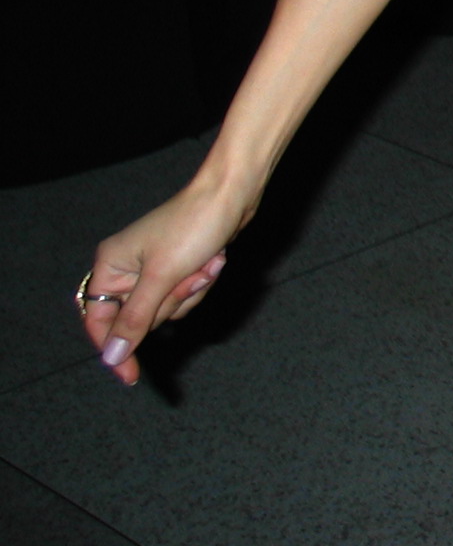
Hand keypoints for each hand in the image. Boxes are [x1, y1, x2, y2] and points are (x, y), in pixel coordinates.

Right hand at [83, 182, 250, 385]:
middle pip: (140, 318)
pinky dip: (202, 283)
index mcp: (110, 266)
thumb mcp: (162, 278)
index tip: (131, 376)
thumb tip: (111, 356)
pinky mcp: (178, 267)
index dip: (114, 348)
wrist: (232, 195)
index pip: (99, 321)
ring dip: (191, 292)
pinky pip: (186, 294)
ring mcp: (153, 269)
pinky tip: (214, 261)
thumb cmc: (192, 227)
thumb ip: (134, 319)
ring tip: (206, 263)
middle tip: (189, 277)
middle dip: (171, 303)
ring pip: (167, 309)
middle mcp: (126, 268)